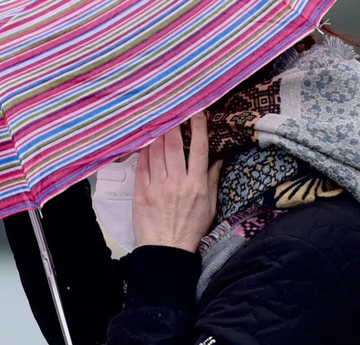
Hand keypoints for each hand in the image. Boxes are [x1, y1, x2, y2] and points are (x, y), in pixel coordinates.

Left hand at [132, 111, 221, 252]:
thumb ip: (213, 180)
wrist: (167, 251)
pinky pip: (141, 165)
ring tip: (158, 119)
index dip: (199, 128)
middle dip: (174, 124)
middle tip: (172, 109)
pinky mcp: (140, 192)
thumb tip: (219, 158)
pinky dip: (143, 150)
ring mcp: (157, 186)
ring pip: (156, 151)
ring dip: (158, 133)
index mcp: (196, 185)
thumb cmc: (190, 230)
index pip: (199, 150)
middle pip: (174, 145)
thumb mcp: (210, 206)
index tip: (198, 112)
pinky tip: (145, 140)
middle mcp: (177, 182)